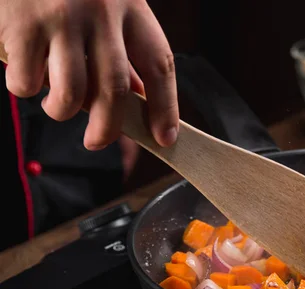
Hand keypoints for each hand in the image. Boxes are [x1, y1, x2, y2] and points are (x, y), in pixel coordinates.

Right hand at [0, 0, 178, 149]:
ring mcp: (61, 18)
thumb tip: (137, 95)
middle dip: (108, 128)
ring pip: (71, 93)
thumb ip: (123, 45)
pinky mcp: (22, 24)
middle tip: (96, 141)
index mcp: (131, 6)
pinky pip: (27, 81)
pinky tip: (26, 71)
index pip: (159, 65)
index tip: (165, 137)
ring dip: (62, 111)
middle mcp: (101, 13)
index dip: (165, 107)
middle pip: (115, 89)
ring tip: (56, 106)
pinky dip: (27, 88)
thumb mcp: (110, 2)